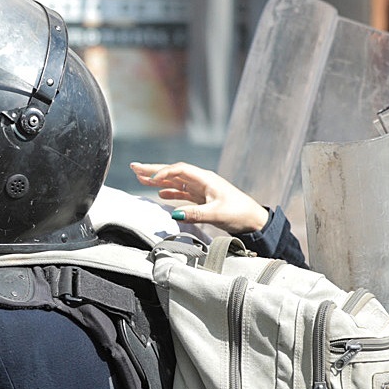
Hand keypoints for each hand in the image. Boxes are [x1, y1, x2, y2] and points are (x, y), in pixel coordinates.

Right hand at [130, 161, 268, 234]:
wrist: (253, 220)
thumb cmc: (238, 214)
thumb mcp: (216, 214)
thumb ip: (195, 214)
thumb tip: (174, 214)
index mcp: (205, 179)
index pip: (179, 170)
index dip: (164, 173)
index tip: (149, 179)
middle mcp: (202, 181)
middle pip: (174, 172)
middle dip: (154, 170)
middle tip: (134, 167)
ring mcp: (201, 190)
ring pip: (175, 182)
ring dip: (158, 180)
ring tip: (140, 179)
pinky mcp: (202, 199)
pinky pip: (182, 193)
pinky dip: (169, 192)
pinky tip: (160, 193)